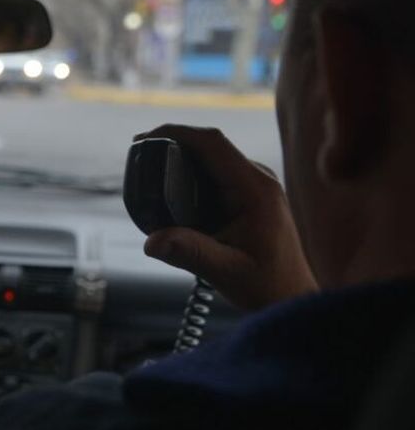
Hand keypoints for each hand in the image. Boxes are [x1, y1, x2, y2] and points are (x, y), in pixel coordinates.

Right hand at [135, 125, 316, 310]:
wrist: (292, 296)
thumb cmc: (268, 286)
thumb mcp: (227, 272)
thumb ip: (190, 253)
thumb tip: (152, 242)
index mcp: (256, 189)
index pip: (213, 143)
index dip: (176, 132)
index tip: (144, 138)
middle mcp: (257, 179)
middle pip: (209, 144)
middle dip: (171, 141)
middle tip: (137, 152)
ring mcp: (253, 185)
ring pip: (210, 156)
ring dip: (179, 156)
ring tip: (146, 166)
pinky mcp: (246, 194)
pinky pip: (214, 171)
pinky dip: (188, 171)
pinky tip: (167, 184)